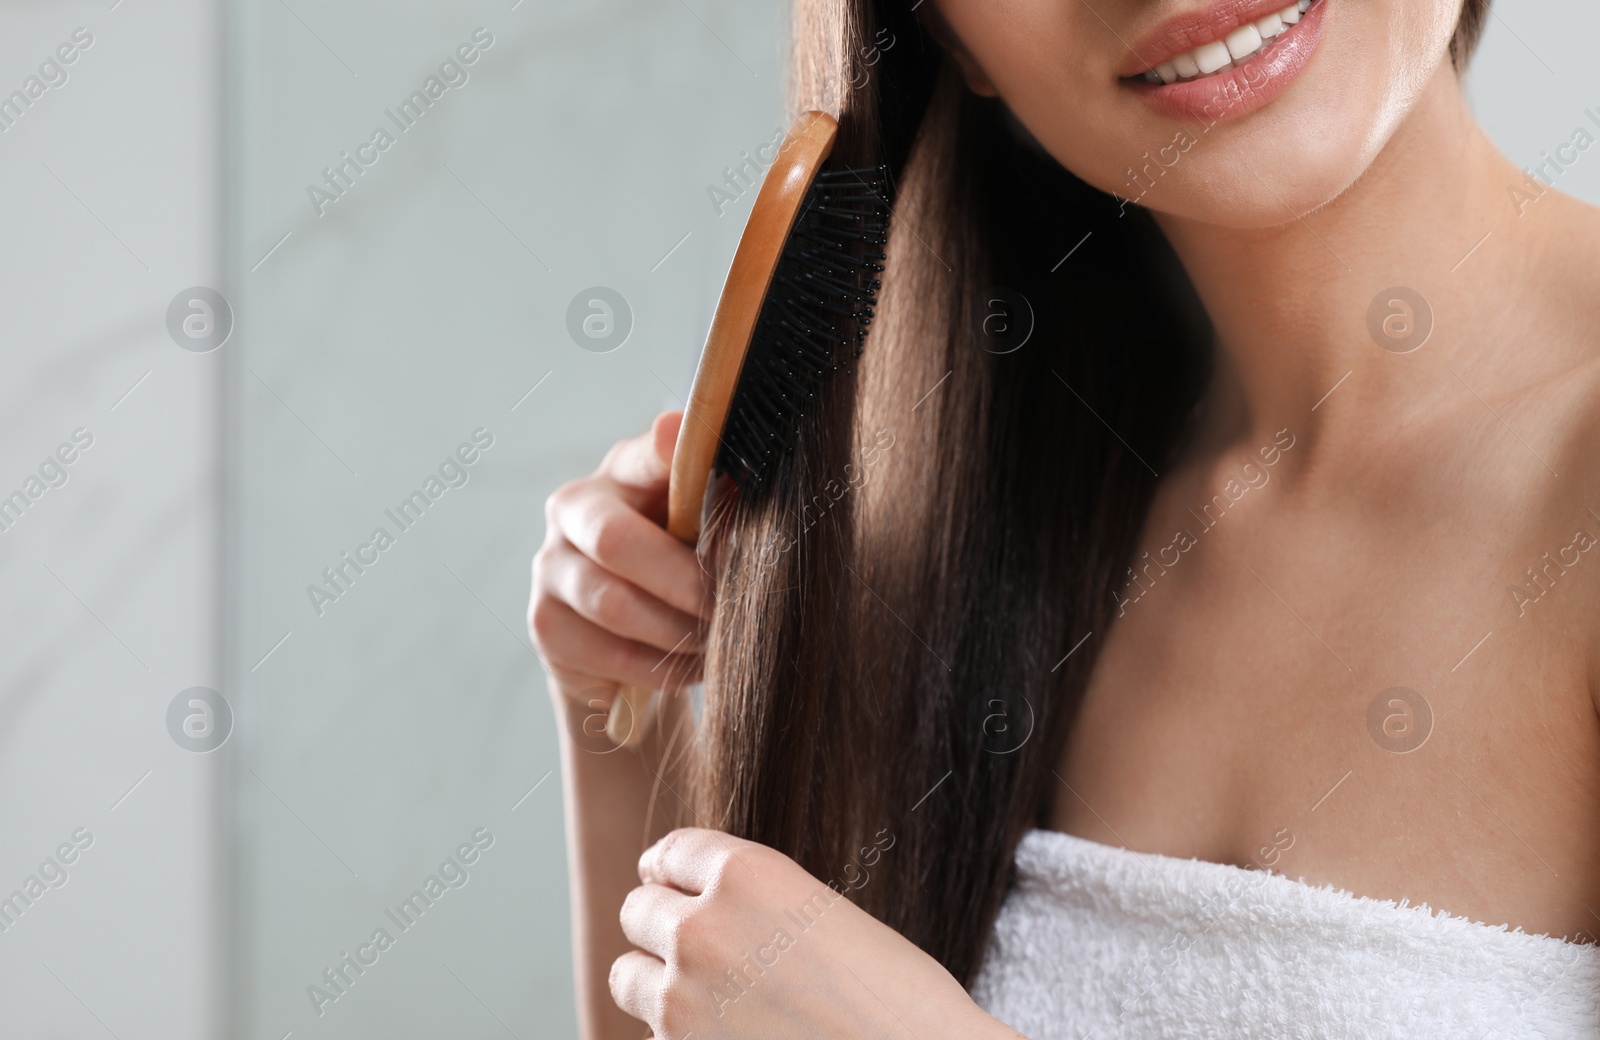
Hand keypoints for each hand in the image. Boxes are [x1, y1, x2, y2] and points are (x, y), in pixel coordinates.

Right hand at [529, 412, 709, 727]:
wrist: (637, 641)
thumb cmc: (682, 569)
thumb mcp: (707, 533)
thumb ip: (723, 511)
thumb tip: (752, 501)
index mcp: (624, 472)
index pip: (644, 456)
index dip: (665, 453)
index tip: (688, 444)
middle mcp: (573, 508)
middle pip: (615, 540)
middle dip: (683, 581)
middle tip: (729, 607)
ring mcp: (551, 566)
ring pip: (614, 605)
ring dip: (677, 631)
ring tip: (715, 641)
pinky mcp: (546, 625)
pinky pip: (611, 654)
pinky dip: (661, 667)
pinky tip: (689, 664)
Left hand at [610, 828, 1020, 1039]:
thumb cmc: (899, 1000)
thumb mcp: (828, 917)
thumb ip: (760, 904)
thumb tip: (711, 912)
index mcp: (748, 875)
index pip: (672, 850)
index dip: (670, 868)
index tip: (665, 880)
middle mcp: (704, 929)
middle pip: (638, 909)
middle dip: (660, 923)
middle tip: (689, 942)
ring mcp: (685, 1001)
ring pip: (626, 975)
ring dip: (652, 979)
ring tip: (694, 994)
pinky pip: (651, 1036)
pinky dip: (675, 1036)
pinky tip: (724, 1038)